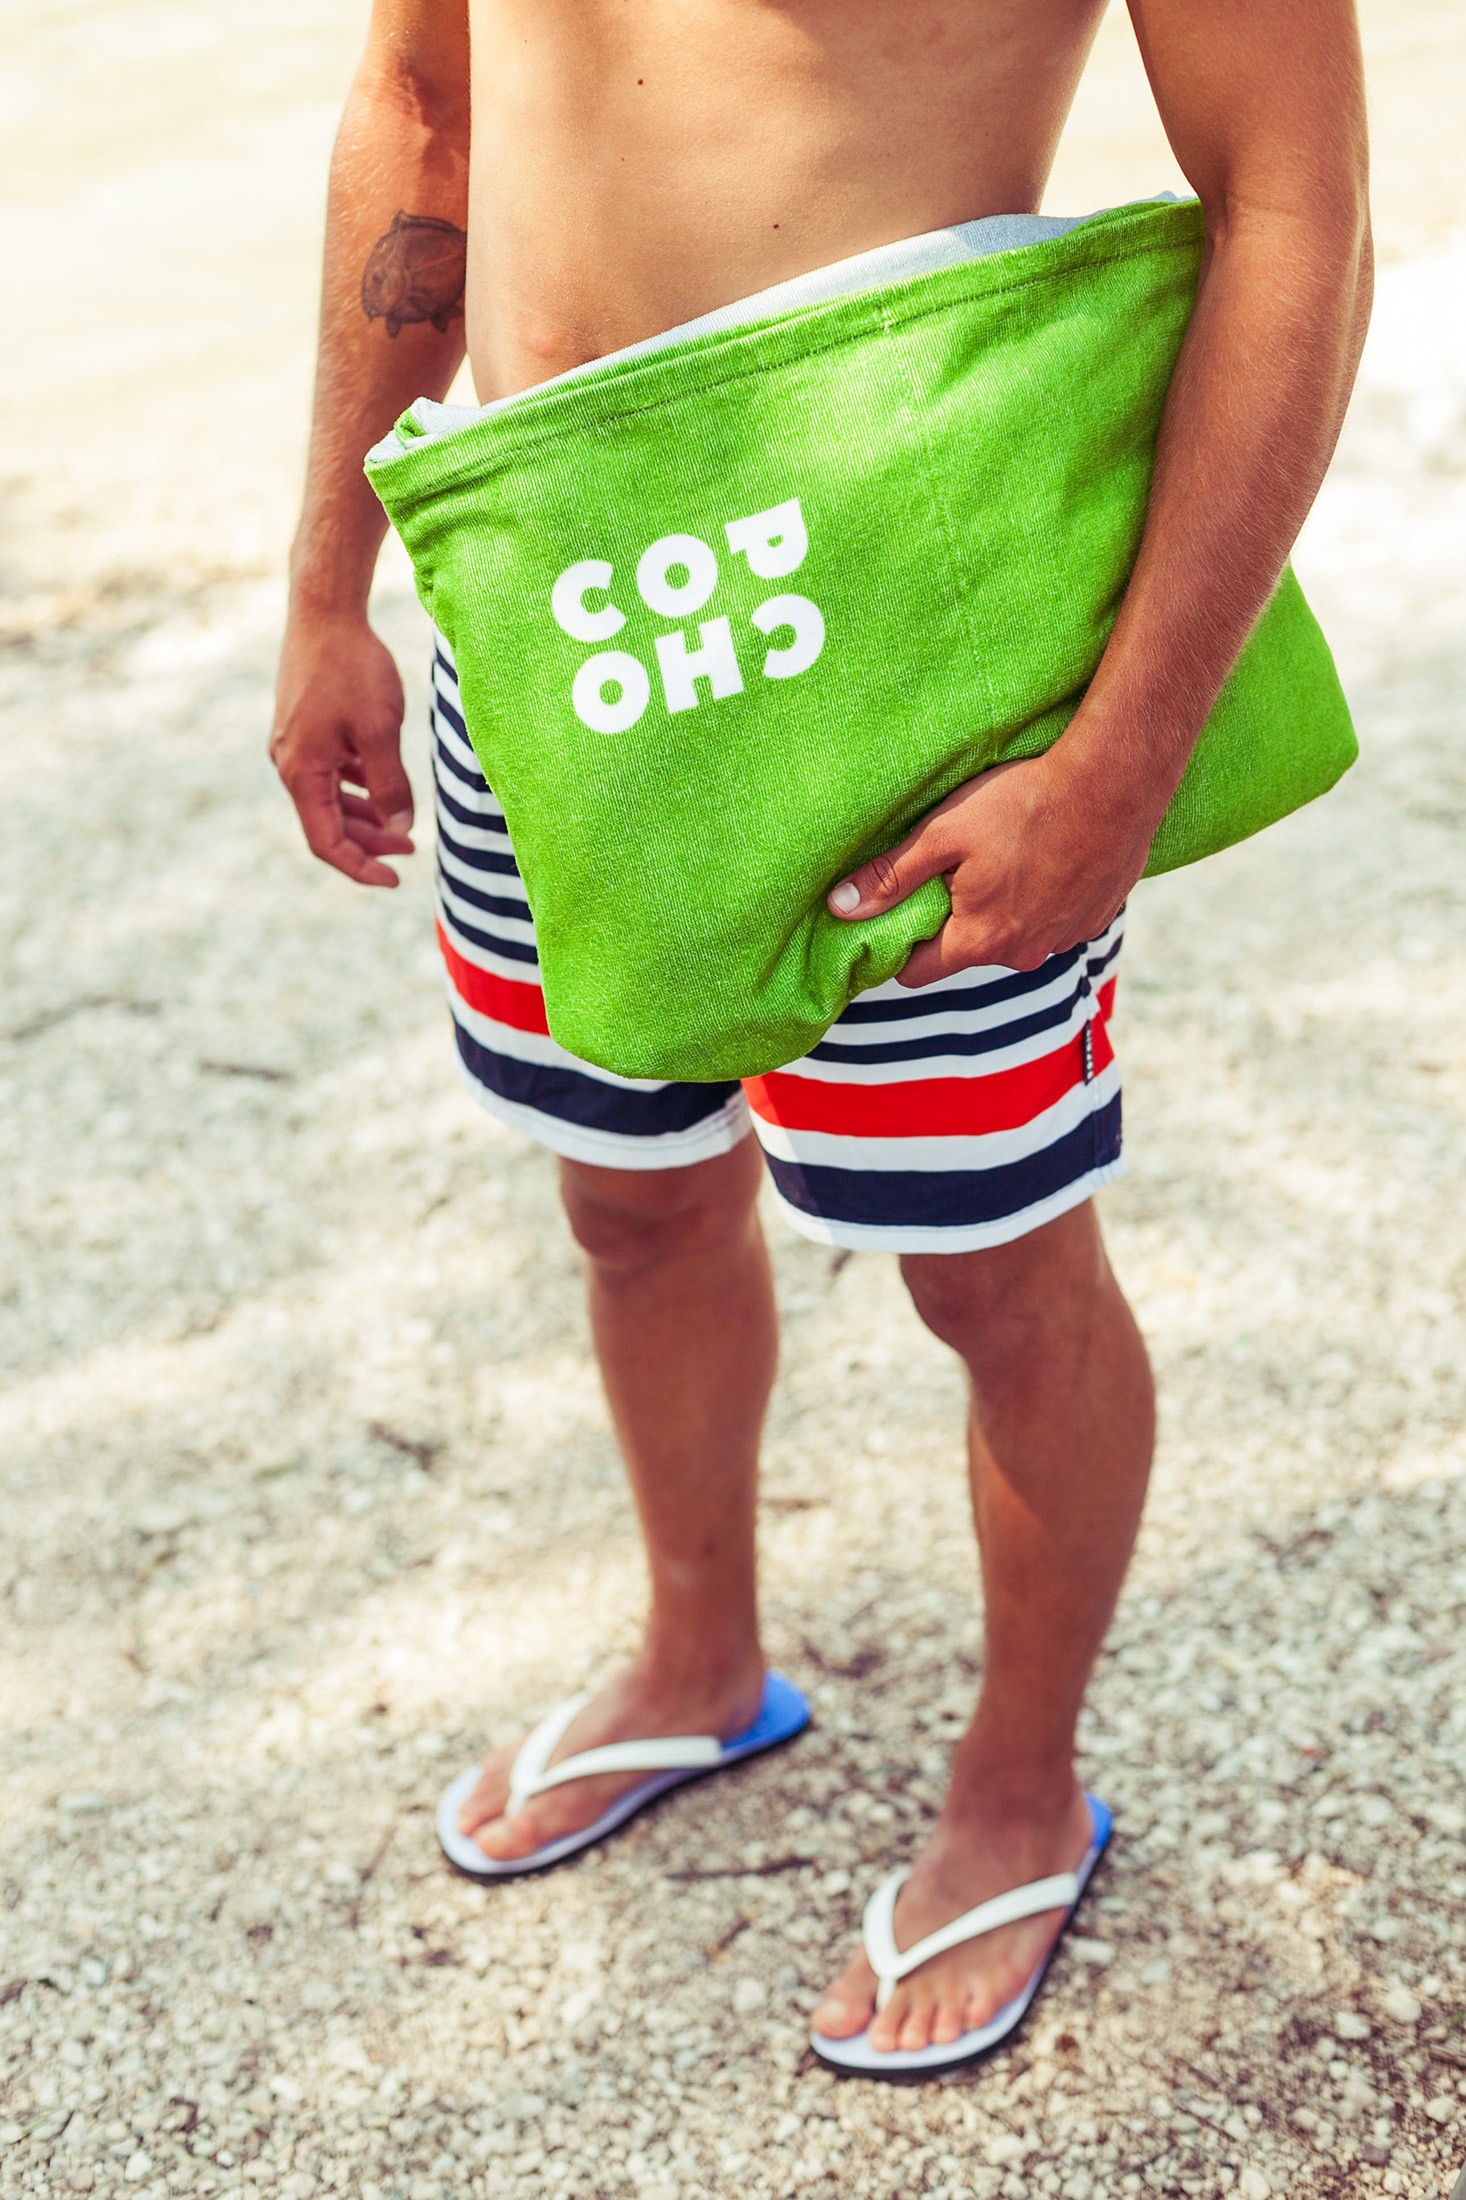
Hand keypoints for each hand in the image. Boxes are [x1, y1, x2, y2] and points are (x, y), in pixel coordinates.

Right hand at [270, 610, 414, 886]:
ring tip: (403, 823)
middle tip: (411, 848)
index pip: (327, 842)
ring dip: (366, 815)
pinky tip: (384, 783)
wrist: (325, 612)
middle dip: (370, 842)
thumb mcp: (381, 732)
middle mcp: (291, 763)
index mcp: (302, 772)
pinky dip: (358, 786)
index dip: (360, 868)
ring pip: (331, 798)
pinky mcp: (306, 728)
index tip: (395, 880)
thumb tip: (402, 827)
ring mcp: (296, 745)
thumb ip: (391, 785)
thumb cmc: (352, 668)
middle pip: (329, 824)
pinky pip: (332, 772)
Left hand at [826, 749, 1155, 985]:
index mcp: (978, 942)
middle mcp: (1022, 955)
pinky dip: (1043, 900)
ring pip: (1012, 938)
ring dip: (1002, 911)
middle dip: (952, 922)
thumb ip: (891, 877)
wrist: (1114, 782)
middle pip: (965, 953)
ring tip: (1005, 859)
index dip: (897, 947)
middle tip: (953, 871)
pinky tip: (1045, 860)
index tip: (893, 917)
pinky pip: (1053, 922)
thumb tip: (839, 909)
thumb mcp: (944, 833)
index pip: (916, 973)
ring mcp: (1063, 941)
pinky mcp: (1094, 921)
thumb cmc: (1023, 804)